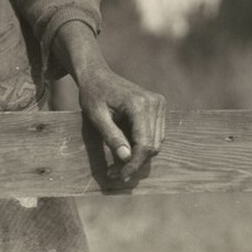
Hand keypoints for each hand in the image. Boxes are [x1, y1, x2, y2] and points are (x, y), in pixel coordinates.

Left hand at [77, 65, 165, 182]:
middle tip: (114, 173)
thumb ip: (111, 136)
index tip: (120, 176)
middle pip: (152, 146)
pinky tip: (124, 147)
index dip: (134, 164)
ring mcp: (158, 103)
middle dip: (134, 163)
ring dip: (138, 156)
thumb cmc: (92, 93)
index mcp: (139, 103)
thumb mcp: (95, 116)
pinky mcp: (158, 106)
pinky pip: (154, 135)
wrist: (96, 75)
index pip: (144, 144)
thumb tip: (126, 158)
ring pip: (155, 143)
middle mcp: (154, 102)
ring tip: (116, 163)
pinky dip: (141, 145)